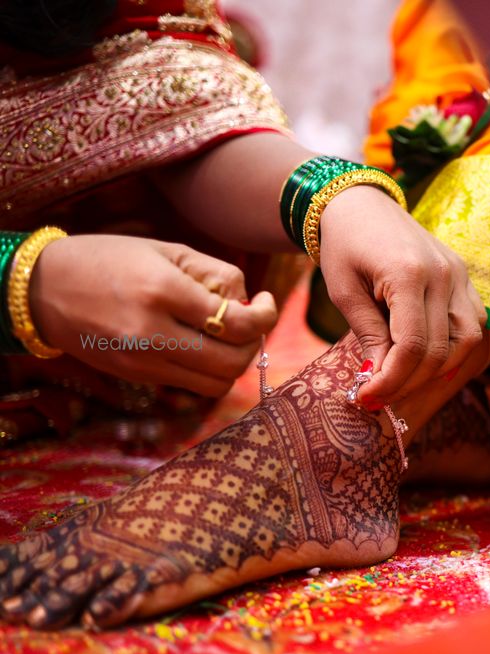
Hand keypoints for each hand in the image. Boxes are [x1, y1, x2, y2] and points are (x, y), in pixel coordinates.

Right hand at [29, 235, 277, 395]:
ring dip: (234, 361)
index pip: (236, 323)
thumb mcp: (167, 251)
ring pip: (217, 383)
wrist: (44, 289)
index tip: (266, 302)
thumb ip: (217, 276)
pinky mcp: (136, 378)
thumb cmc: (111, 259)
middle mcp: (151, 332)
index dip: (265, 316)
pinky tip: (202, 346)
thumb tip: (252, 305)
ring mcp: (142, 362)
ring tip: (226, 334)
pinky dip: (210, 371)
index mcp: (161, 290)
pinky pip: (193, 387)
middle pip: (233, 361)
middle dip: (254, 342)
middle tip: (249, 320)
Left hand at [319, 185, 486, 405]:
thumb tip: (379, 379)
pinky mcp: (463, 276)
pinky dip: (455, 348)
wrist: (360, 203)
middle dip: (409, 382)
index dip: (391, 380)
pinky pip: (472, 322)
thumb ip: (367, 334)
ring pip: (468, 341)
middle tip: (379, 397)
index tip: (366, 398)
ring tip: (403, 380)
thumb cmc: (344, 245)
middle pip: (441, 350)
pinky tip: (426, 359)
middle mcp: (443, 274)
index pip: (413, 345)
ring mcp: (459, 274)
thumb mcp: (344, 291)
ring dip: (438, 370)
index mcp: (408, 273)